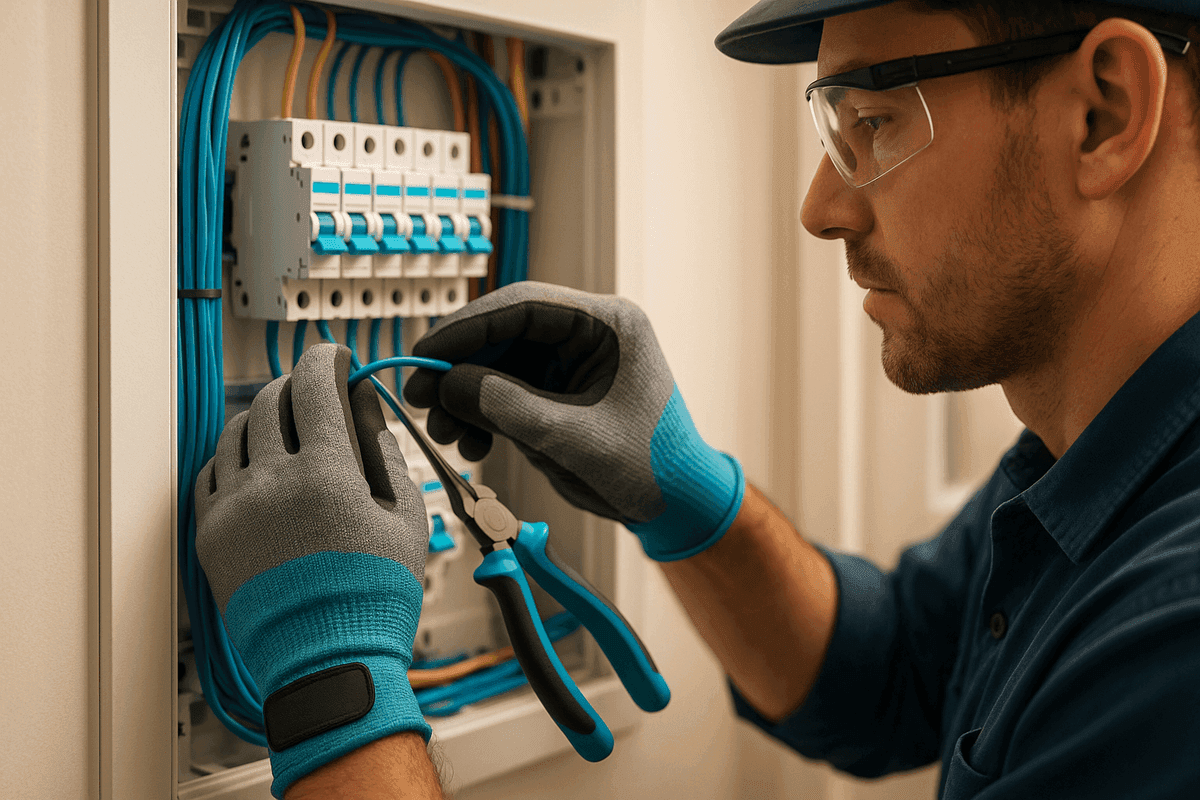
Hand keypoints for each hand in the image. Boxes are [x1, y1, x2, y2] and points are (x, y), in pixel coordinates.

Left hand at [195, 343, 431, 798]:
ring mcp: (235, 508)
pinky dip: (234, 456)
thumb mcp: (405, 518)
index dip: (327, 359)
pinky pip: (211, 472)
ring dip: (262, 416)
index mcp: (326, 474)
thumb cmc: (376, 595)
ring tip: (285, 427)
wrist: (327, 661)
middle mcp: (272, 482)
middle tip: (316, 392)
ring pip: (236, 431)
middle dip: (297, 386)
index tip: (336, 355)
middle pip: (272, 401)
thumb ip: (385, 453)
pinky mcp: (211, 534)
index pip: (316, 385)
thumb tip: (366, 408)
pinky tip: (256, 464)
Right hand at [403, 281, 744, 561]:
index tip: (425, 354)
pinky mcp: (558, 394)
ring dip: (465, 397)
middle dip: (460, 367)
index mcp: (607, 324)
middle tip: (420, 398)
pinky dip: (482, 416)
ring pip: (499, 365)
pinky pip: (506, 394)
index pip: (524, 306)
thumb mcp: (573, 438)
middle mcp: (587, 334)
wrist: (677, 507)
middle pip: (505, 334)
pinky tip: (468, 444)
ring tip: (442, 433)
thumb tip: (448, 384)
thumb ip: (508, 407)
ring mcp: (570, 364)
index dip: (467, 328)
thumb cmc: (649, 467)